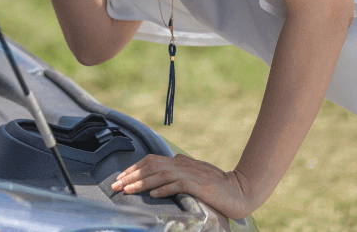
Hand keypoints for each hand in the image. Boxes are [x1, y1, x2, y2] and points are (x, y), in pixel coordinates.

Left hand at [111, 154, 256, 219]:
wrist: (241, 190)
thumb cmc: (218, 186)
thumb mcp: (196, 175)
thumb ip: (182, 170)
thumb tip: (168, 166)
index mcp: (180, 162)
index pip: (151, 161)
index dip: (133, 169)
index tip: (119, 178)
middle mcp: (183, 164)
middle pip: (151, 166)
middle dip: (131, 176)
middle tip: (115, 185)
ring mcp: (192, 174)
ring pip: (161, 175)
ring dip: (142, 183)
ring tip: (128, 190)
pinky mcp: (200, 185)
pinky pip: (179, 184)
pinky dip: (165, 189)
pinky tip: (154, 195)